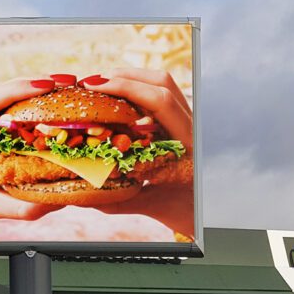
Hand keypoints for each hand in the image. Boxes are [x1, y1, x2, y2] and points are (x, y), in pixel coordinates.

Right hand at [82, 69, 194, 237]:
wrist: (211, 217)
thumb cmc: (186, 214)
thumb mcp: (152, 207)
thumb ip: (118, 201)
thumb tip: (81, 197)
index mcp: (188, 143)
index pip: (159, 101)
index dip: (125, 88)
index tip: (96, 86)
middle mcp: (192, 128)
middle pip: (162, 83)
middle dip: (125, 77)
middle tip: (92, 83)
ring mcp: (191, 123)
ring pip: (165, 85)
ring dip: (132, 79)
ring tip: (102, 85)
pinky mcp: (185, 124)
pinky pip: (164, 97)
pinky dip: (139, 91)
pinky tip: (118, 98)